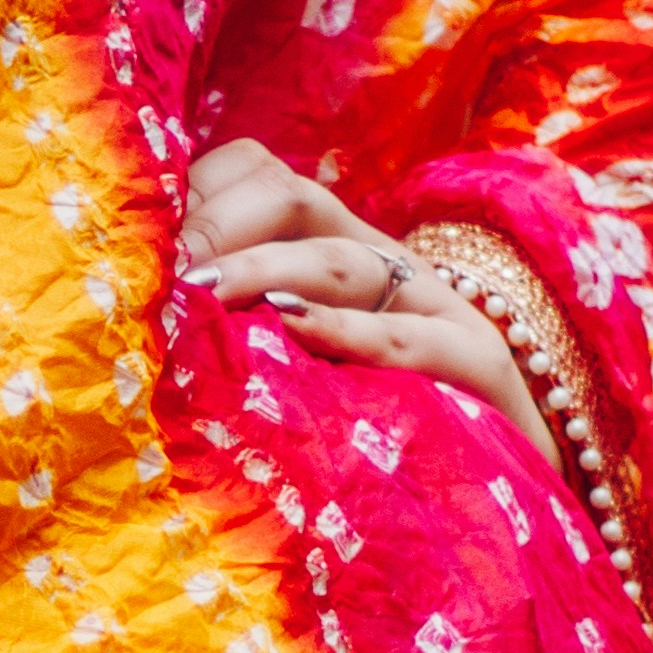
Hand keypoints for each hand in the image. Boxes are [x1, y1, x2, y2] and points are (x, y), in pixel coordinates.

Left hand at [176, 140, 549, 469]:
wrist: (511, 477)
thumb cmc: (384, 421)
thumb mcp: (306, 362)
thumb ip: (243, 327)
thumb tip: (144, 319)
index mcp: (334, 245)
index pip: (260, 174)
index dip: (198, 197)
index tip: (141, 244)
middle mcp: (382, 260)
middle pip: (294, 199)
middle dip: (219, 226)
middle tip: (162, 274)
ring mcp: (434, 305)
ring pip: (344, 259)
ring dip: (264, 271)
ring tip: (204, 292)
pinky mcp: (475, 362)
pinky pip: (408, 336)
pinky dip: (346, 331)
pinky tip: (292, 332)